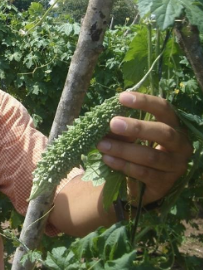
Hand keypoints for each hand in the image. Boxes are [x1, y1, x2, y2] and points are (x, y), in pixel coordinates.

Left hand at [96, 91, 192, 205]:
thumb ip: (122, 127)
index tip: (122, 97)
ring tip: (101, 145)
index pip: (164, 108)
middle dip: (137, 127)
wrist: (140, 183)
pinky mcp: (165, 184)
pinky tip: (108, 159)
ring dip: (123, 149)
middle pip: (163, 133)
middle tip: (113, 123)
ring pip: (151, 156)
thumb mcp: (131, 136)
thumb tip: (104, 119)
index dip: (144, 101)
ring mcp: (175, 166)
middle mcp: (180, 145)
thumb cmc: (136, 150)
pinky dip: (123, 165)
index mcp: (173, 126)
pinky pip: (144, 173)